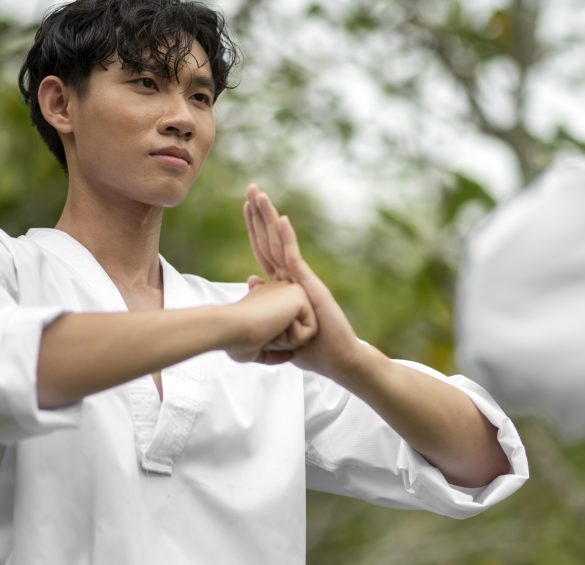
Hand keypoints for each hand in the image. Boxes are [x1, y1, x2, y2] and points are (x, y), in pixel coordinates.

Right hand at [224, 278, 316, 364]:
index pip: (286, 328)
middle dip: (281, 341)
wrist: (230, 328)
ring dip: (287, 341)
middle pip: (298, 331)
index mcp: (270, 298)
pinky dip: (293, 339)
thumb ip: (273, 347)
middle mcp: (281, 291)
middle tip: (260, 332)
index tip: (254, 331)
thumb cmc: (235, 338)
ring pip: (306, 332)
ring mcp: (292, 291)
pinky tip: (275, 326)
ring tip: (268, 329)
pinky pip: (310, 332)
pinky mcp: (300, 297)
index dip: (272, 340)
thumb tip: (290, 354)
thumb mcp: (256, 345)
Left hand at [243, 184, 363, 378]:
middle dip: (259, 213)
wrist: (338, 358)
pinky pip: (295, 258)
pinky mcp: (311, 286)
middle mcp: (292, 276)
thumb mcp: (279, 322)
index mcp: (284, 284)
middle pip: (270, 239)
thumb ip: (266, 301)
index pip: (264, 250)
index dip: (254, 227)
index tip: (246, 206)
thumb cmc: (310, 348)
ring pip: (280, 242)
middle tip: (250, 186)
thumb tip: (251, 279)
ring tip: (259, 194)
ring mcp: (301, 279)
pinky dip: (288, 238)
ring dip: (269, 217)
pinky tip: (282, 220)